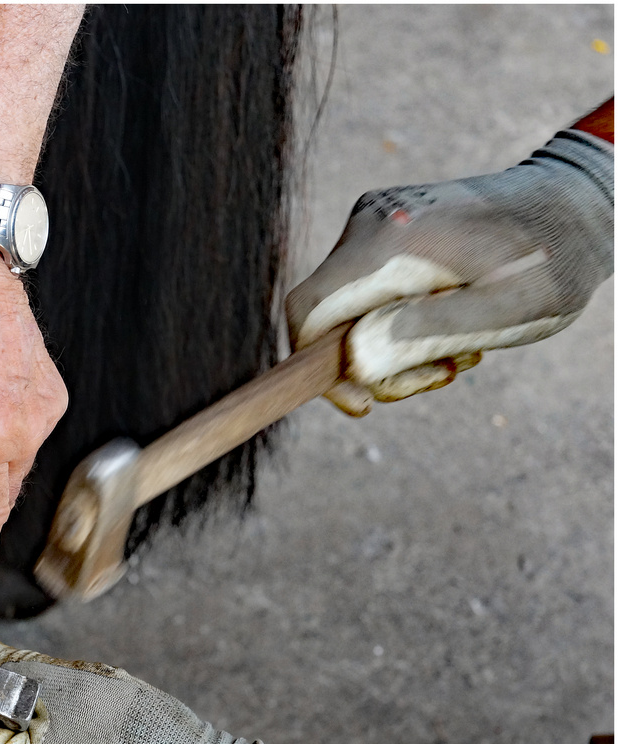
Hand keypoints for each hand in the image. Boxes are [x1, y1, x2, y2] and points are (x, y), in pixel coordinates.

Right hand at [287, 119, 612, 409]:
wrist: (577, 199)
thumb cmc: (550, 259)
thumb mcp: (503, 311)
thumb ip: (425, 334)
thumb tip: (353, 363)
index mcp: (389, 242)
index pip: (308, 311)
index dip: (316, 367)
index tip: (363, 402)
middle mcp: (368, 223)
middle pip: (327, 315)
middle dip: (373, 362)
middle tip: (442, 375)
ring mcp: (374, 220)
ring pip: (347, 307)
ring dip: (392, 345)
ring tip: (457, 350)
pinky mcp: (385, 226)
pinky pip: (366, 289)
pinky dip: (397, 320)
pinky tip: (448, 320)